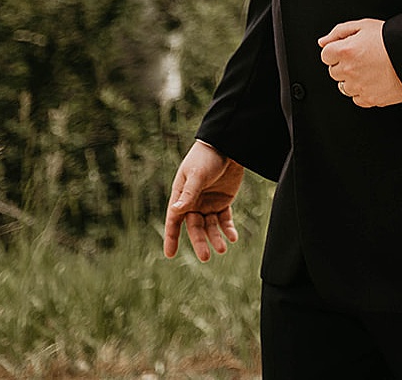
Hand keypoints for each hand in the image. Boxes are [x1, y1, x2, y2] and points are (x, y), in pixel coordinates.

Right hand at [164, 139, 243, 261]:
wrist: (227, 145)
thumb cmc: (206, 157)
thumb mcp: (196, 175)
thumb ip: (188, 194)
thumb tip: (174, 211)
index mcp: (181, 196)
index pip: (174, 220)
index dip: (171, 237)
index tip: (169, 254)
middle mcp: (193, 202)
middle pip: (194, 227)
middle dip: (199, 242)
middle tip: (205, 257)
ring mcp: (209, 203)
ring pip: (210, 226)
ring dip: (215, 238)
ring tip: (222, 249)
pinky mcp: (223, 201)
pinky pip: (224, 219)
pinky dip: (227, 229)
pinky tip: (232, 237)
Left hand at [318, 18, 401, 106]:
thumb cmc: (392, 38)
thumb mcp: (364, 25)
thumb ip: (339, 32)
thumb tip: (323, 42)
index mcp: (345, 50)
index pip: (326, 55)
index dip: (337, 51)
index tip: (348, 50)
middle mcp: (349, 70)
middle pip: (334, 72)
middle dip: (344, 65)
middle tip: (362, 58)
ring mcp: (359, 86)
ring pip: (343, 87)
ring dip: (352, 79)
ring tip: (370, 70)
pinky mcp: (370, 98)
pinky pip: (357, 99)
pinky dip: (363, 92)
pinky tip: (374, 80)